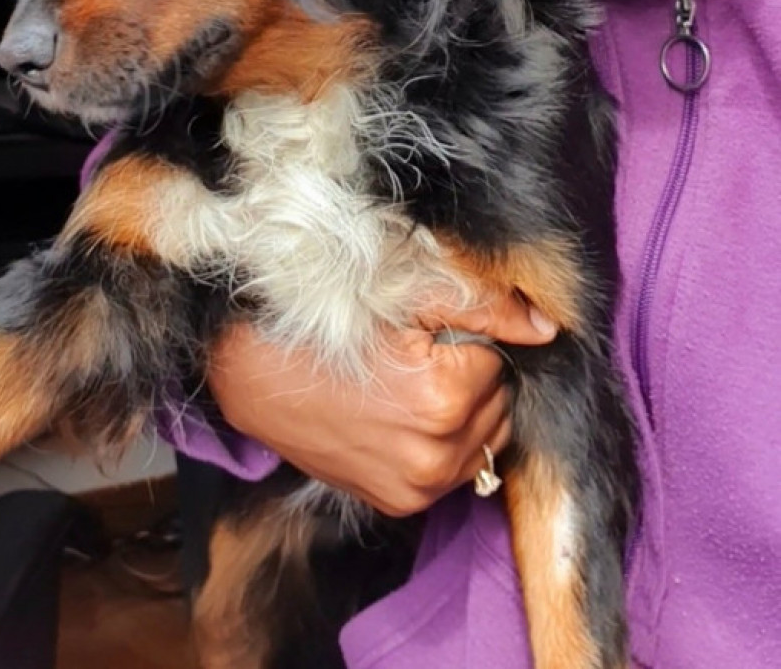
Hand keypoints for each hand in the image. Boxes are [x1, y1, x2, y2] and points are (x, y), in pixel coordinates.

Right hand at [208, 294, 555, 516]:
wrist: (252, 371)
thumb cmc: (326, 323)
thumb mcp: (408, 297)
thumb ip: (486, 307)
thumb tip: (548, 328)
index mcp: (446, 397)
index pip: (503, 360)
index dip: (473, 337)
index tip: (433, 330)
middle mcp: (437, 454)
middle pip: (499, 404)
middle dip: (475, 376)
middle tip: (422, 354)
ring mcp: (417, 487)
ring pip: (484, 441)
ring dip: (465, 413)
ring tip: (413, 384)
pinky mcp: (399, 503)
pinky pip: (454, 470)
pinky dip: (442, 443)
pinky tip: (403, 414)